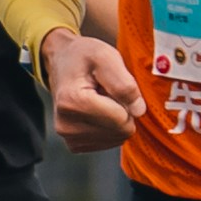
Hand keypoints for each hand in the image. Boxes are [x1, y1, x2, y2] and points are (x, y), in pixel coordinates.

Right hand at [42, 28, 141, 150]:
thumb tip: (138, 111)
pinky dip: (110, 127)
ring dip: (116, 118)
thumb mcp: (106, 56)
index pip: (121, 119)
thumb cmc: (84, 56)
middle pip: (120, 131)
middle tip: (108, 92)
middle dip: (123, 110)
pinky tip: (98, 110)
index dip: (128, 101)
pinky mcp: (74, 144)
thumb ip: (124, 83)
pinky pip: (109, 142)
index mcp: (73, 101)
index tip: (113, 85)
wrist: (62, 62)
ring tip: (102, 99)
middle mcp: (67, 125)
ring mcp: (69, 137)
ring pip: (117, 138)